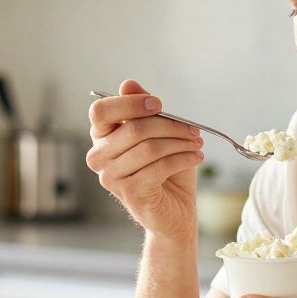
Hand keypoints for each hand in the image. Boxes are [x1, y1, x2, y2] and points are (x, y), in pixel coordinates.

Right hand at [86, 80, 204, 239]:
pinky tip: (196, 157)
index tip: (159, 105)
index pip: (101, 111)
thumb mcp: (158, 136)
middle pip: (133, 128)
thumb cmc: (166, 172)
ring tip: (197, 144)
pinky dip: (183, 158)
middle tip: (193, 130)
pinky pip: (160, 167)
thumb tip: (128, 84)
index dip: (130, 103)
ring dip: (180, 142)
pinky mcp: (130, 193)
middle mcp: (99, 157)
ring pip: (149, 147)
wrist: (174, 213)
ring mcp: (111, 177)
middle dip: (170, 125)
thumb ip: (142, 111)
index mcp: (101, 138)